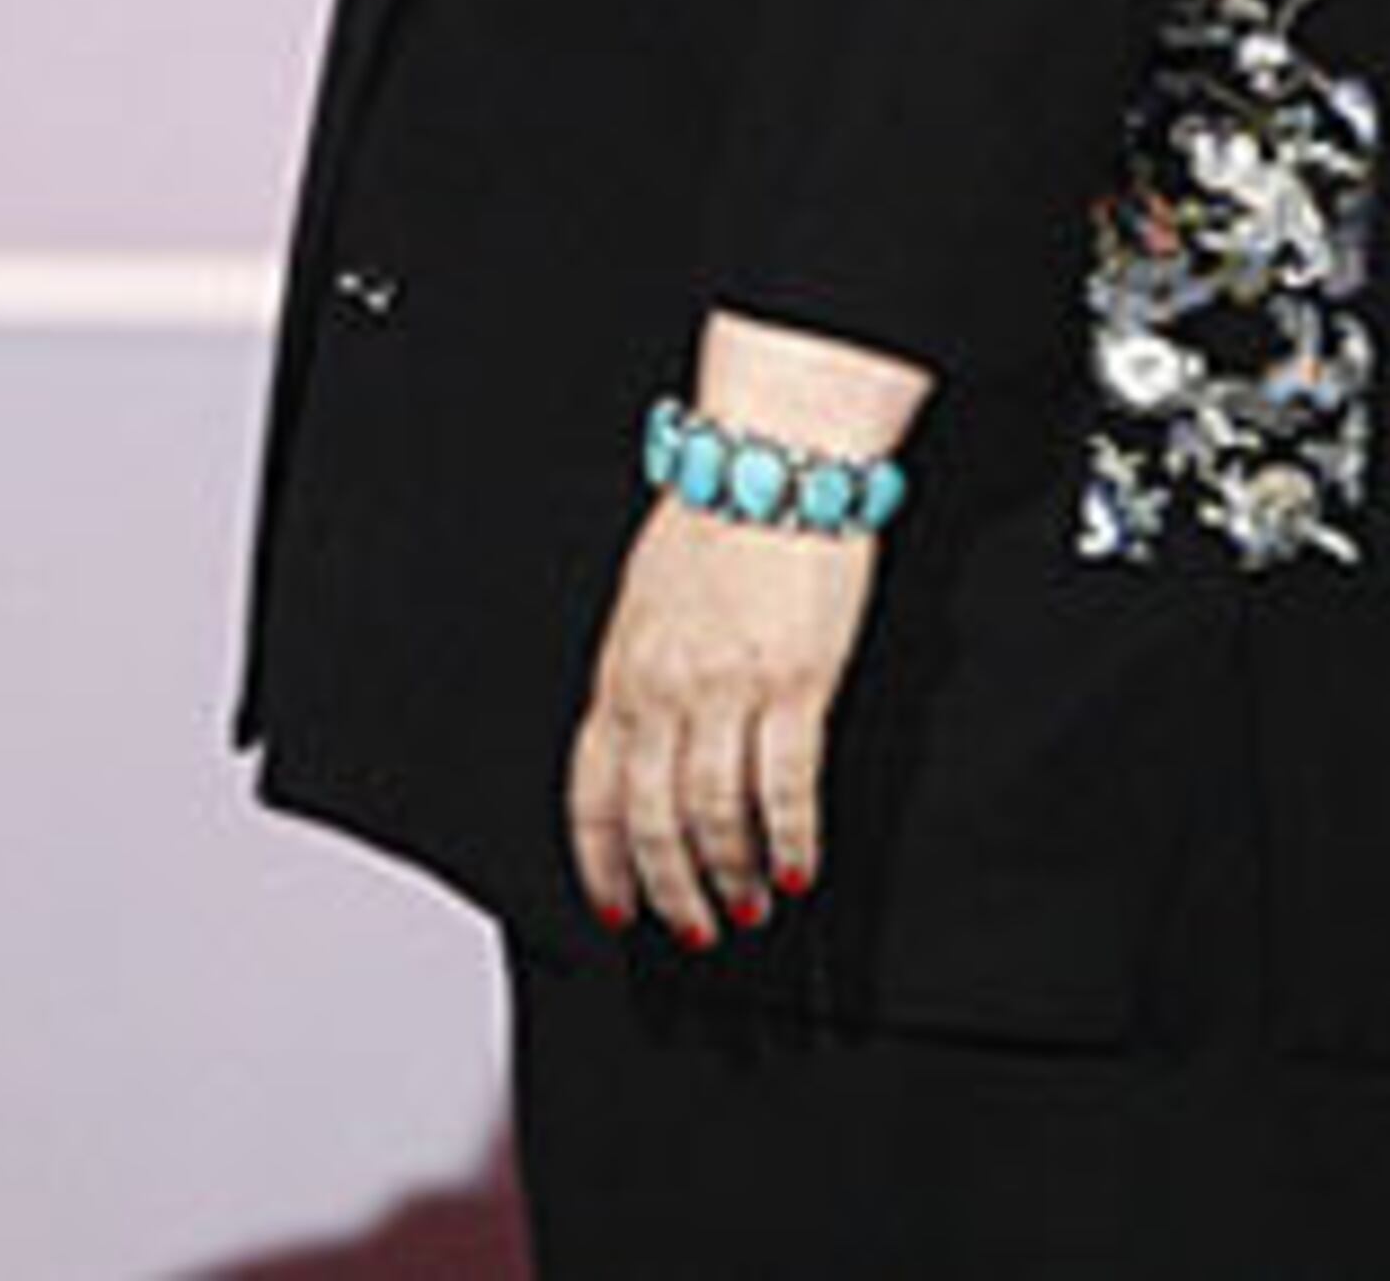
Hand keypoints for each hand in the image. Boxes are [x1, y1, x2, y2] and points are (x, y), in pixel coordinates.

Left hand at [565, 500, 876, 950]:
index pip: (589, 789)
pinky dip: (792, 842)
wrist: (771, 459)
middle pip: (650, 818)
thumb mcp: (645, 601)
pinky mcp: (793, 682)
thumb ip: (637, 674)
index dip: (601, 861)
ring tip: (748, 905)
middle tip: (694, 930)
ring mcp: (725, 687)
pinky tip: (799, 869)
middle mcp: (661, 685)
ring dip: (732, 876)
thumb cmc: (713, 520)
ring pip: (714, 816)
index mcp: (619, 667)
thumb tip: (638, 743)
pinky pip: (786, 788)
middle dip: (669, 890)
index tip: (615, 909)